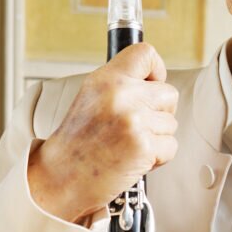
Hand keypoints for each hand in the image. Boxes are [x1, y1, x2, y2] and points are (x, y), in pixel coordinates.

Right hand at [28, 43, 178, 222]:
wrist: (60, 177)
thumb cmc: (78, 143)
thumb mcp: (92, 98)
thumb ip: (122, 85)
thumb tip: (156, 80)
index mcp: (106, 79)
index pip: (146, 53)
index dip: (156, 70)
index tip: (150, 85)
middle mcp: (121, 95)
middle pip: (169, 94)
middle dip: (159, 113)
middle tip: (134, 127)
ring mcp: (134, 120)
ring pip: (171, 123)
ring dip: (157, 138)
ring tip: (128, 145)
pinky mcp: (144, 146)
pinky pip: (170, 146)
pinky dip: (158, 157)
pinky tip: (133, 159)